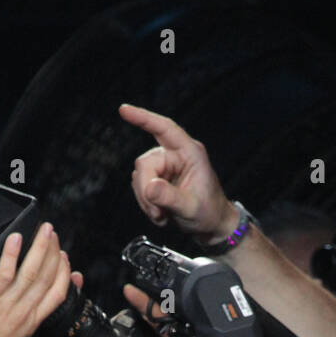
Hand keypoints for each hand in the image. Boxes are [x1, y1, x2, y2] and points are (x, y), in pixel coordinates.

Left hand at [0, 224, 70, 336]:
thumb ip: (16, 330)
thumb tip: (20, 322)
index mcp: (31, 324)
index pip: (56, 296)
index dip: (62, 275)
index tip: (65, 258)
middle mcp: (24, 313)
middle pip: (46, 279)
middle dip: (52, 253)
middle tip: (54, 233)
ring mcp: (7, 307)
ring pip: (31, 273)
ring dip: (39, 248)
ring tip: (45, 229)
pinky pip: (4, 274)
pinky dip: (11, 255)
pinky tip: (17, 238)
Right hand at [119, 102, 236, 241]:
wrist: (211, 226)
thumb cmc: (209, 213)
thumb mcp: (190, 207)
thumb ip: (170, 197)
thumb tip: (150, 187)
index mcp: (189, 153)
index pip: (164, 129)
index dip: (144, 118)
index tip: (124, 110)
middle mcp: (176, 155)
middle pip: (145, 163)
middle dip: (146, 190)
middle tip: (157, 212)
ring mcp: (165, 167)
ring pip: (140, 177)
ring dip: (146, 200)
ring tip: (162, 215)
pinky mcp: (158, 179)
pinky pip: (141, 187)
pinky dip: (146, 203)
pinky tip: (160, 213)